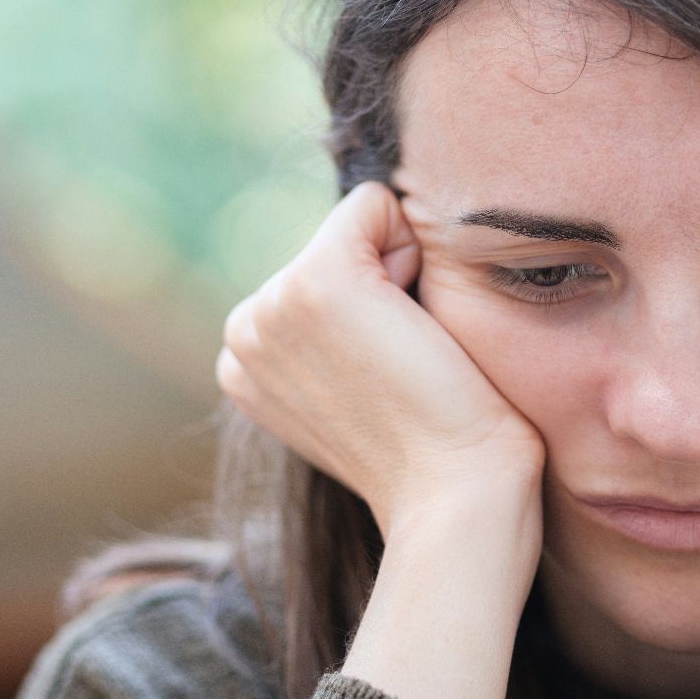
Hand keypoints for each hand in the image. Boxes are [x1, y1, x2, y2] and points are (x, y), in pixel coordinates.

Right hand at [216, 180, 545, 538]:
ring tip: (408, 357)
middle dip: (386, 287)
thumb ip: (338, 337)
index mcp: (244, 362)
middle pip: (339, 243)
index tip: (388, 378)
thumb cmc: (435, 448)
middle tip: (403, 370)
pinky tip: (416, 326)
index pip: (318, 274)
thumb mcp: (359, 385)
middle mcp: (244, 331)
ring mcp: (273, 306)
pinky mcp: (317, 282)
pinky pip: (374, 205)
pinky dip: (413, 247)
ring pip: (359, 226)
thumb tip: (372, 284)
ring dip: (403, 276)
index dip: (375, 311)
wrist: (456, 493)